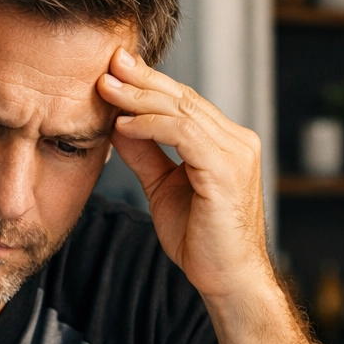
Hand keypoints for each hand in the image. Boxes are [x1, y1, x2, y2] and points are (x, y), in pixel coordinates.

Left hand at [97, 47, 270, 299]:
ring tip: (107, 88)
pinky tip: (125, 125)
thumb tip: (118, 124)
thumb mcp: (163, 189)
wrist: (227, 280)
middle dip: (143, 79)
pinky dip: (151, 126)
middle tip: (109, 63)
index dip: (150, 84)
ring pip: (183, 109)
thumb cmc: (201, 242)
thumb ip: (145, 155)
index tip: (115, 71)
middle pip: (184, 98)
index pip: (185, 102)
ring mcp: (236, 153)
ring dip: (140, 98)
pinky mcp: (226, 169)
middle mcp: (237, 141)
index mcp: (226, 143)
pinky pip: (185, 133)